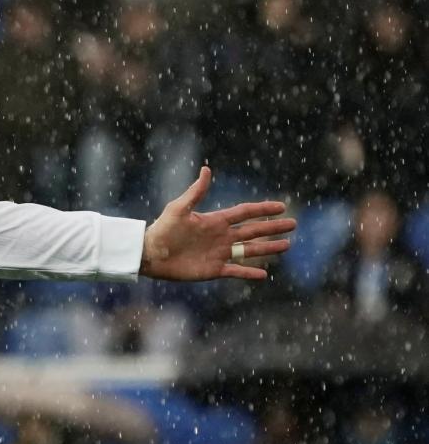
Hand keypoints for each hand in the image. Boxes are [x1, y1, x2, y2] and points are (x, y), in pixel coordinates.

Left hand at [141, 167, 295, 280]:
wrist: (150, 254)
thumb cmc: (162, 229)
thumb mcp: (178, 208)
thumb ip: (195, 192)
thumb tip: (206, 169)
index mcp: (215, 221)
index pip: (245, 213)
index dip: (262, 209)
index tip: (281, 206)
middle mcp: (221, 236)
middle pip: (253, 230)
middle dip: (273, 227)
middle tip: (293, 224)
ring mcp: (219, 253)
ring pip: (249, 250)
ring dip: (268, 248)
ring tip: (287, 245)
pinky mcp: (213, 269)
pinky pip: (236, 271)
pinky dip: (249, 273)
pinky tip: (264, 275)